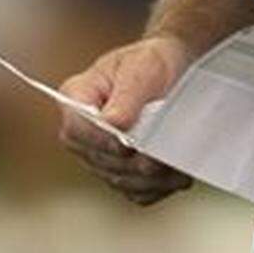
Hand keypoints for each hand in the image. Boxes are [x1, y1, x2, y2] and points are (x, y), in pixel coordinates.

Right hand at [58, 36, 193, 205]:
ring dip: (150, 179)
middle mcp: (82, 133)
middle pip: (100, 160)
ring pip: (119, 180)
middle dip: (134, 163)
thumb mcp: (141, 67)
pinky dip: (157, 187)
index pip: (76, 129)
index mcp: (76, 98)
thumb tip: (112, 125)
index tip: (128, 145)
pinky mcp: (120, 172)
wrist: (171, 69)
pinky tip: (175, 176)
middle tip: (163, 158)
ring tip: (178, 168)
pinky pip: (135, 191)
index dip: (102, 141)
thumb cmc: (151, 61)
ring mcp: (100, 156)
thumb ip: (126, 97)